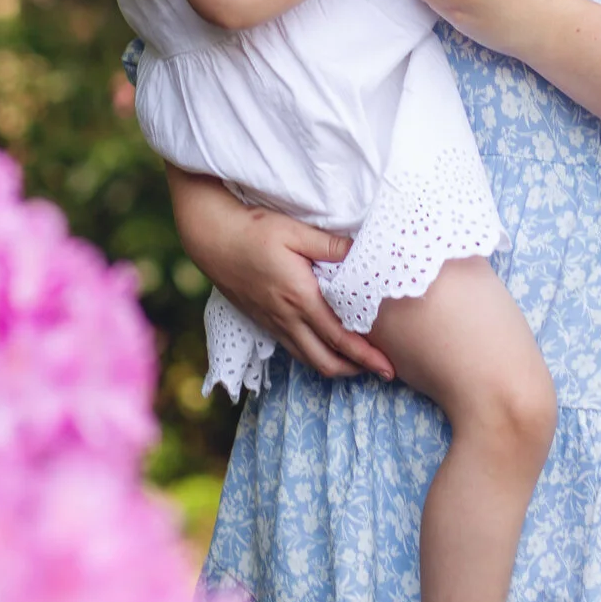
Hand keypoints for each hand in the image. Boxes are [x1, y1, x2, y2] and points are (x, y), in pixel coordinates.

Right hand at [167, 170, 393, 379]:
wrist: (212, 238)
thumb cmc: (254, 230)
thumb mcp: (294, 231)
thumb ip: (330, 245)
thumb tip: (360, 253)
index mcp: (300, 298)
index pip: (340, 338)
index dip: (366, 356)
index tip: (388, 368)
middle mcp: (287, 317)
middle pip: (325, 361)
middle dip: (355, 370)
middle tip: (380, 369)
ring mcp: (273, 323)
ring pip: (308, 360)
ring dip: (335, 366)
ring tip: (357, 363)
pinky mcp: (263, 321)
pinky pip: (294, 349)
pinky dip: (314, 356)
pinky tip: (325, 347)